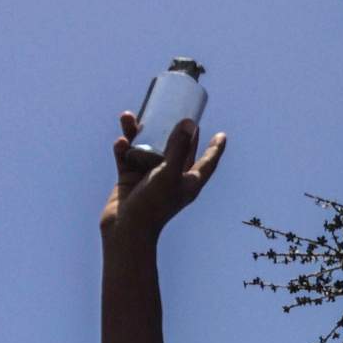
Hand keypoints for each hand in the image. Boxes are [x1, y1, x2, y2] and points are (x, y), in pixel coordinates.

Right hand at [99, 112, 225, 241]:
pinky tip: (120, 142)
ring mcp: (150, 178)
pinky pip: (127, 157)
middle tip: (179, 112)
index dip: (215, 148)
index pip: (208, 162)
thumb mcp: (169, 173)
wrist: (126, 229)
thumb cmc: (153, 205)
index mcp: (189, 182)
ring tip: (129, 116)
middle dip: (176, 132)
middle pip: (177, 150)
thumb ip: (179, 148)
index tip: (222, 135)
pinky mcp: (130, 180)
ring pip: (146, 148)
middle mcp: (171, 178)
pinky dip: (123, 148)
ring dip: (137, 132)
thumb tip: (190, 123)